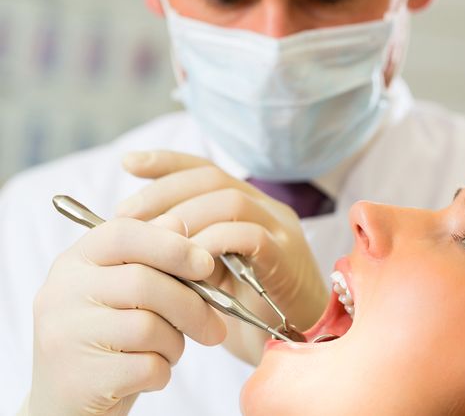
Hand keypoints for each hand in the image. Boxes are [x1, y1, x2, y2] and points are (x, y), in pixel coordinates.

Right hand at [28, 215, 225, 415]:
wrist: (68, 402)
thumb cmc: (108, 339)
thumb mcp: (123, 291)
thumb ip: (149, 256)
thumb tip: (179, 222)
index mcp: (74, 262)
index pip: (123, 234)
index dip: (172, 246)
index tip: (206, 265)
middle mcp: (61, 293)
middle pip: (145, 283)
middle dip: (193, 306)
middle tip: (216, 327)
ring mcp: (65, 335)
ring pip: (149, 327)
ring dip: (175, 344)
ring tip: (168, 351)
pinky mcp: (78, 378)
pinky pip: (145, 367)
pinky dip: (161, 372)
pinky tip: (150, 374)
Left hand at [117, 151, 328, 363]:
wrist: (295, 343)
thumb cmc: (248, 309)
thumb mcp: (208, 274)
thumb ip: (185, 251)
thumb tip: (137, 236)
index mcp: (248, 207)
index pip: (206, 170)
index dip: (167, 163)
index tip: (128, 163)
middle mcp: (267, 209)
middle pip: (213, 179)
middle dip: (164, 192)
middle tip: (126, 216)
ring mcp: (281, 231)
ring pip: (231, 201)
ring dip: (185, 218)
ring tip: (154, 240)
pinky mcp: (287, 258)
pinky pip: (250, 237)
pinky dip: (214, 243)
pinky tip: (189, 262)